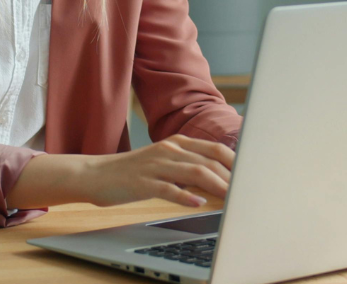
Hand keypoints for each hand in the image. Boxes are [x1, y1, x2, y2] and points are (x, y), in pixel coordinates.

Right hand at [79, 134, 233, 207]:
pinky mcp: (143, 183)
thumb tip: (218, 179)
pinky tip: (198, 203)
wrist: (95, 175)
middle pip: (209, 161)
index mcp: (176, 143)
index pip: (215, 150)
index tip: (251, 176)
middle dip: (232, 177)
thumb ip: (188, 166)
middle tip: (247, 191)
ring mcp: (156, 166)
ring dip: (216, 186)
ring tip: (231, 199)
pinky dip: (186, 196)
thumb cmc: (133, 172)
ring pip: (194, 172)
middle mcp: (169, 151)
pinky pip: (169, 189)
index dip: (236, 163)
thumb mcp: (163, 162)